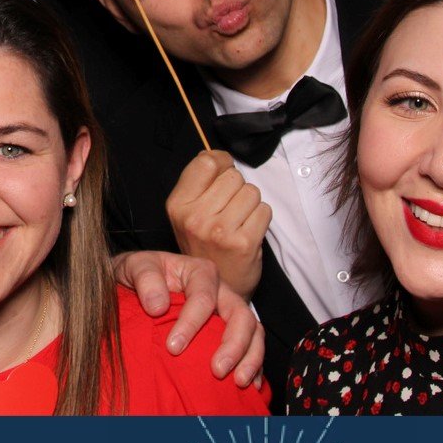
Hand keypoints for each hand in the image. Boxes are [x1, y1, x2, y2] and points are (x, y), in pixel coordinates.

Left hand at [111, 250, 264, 387]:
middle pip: (241, 314)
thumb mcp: (135, 267)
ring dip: (250, 357)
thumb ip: (145, 279)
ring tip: (238, 382)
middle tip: (218, 370)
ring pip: (253, 331)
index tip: (173, 347)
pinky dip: (255, 366)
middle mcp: (221, 290)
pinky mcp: (232, 331)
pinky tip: (249, 387)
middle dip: (234, 344)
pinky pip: (252, 347)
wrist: (139, 284)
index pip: (204, 298)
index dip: (191, 323)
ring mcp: (229, 311)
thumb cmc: (139, 275)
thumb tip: (158, 306)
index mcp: (200, 272)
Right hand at [165, 149, 271, 301]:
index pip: (207, 161)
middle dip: (237, 188)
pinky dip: (261, 218)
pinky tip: (249, 231)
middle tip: (230, 209)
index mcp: (177, 205)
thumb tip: (214, 154)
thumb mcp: (188, 212)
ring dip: (251, 204)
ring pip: (251, 192)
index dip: (221, 163)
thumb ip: (199, 182)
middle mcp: (195, 218)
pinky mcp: (243, 243)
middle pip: (233, 176)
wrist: (216, 288)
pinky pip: (264, 210)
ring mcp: (219, 231)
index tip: (223, 174)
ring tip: (239, 221)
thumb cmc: (205, 245)